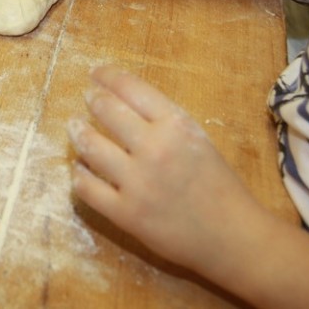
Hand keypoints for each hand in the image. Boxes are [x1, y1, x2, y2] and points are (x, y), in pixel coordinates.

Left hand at [69, 66, 268, 275]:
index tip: (95, 73)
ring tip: (75, 127)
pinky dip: (79, 174)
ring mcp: (137, 182)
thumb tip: (122, 101)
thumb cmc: (218, 184)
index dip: (107, 76)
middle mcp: (153, 148)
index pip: (130, 88)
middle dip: (92, 99)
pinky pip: (87, 187)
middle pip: (106, 110)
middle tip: (87, 98)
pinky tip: (80, 169)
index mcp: (176, 125)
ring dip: (77, 132)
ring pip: (89, 146)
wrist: (233, 236)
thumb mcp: (197, 138)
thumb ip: (163, 120)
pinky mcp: (126, 213)